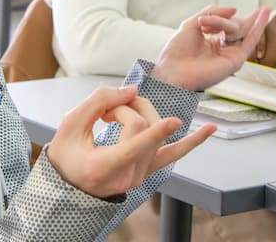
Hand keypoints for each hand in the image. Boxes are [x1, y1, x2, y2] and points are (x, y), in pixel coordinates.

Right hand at [45, 86, 216, 198]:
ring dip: (142, 112)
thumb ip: (98, 102)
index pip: (135, 146)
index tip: (174, 121)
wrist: (69, 184)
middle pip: (141, 128)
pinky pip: (173, 154)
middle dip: (126, 108)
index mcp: (104, 168)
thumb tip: (130, 90)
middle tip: (106, 107)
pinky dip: (192, 142)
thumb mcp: (69, 126)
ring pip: (155, 132)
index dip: (155, 132)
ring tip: (119, 111)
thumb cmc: (66, 156)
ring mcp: (141, 175)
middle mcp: (127, 176)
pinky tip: (209, 130)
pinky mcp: (149, 169)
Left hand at [150, 5, 271, 90]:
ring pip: (239, 30)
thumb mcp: (192, 23)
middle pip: (235, 26)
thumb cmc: (177, 52)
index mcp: (212, 42)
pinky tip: (264, 14)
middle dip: (224, 21)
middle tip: (208, 24)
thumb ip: (213, 13)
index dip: (224, 16)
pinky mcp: (236, 61)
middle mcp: (223, 49)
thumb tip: (234, 9)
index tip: (214, 15)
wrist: (172, 71)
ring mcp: (230, 54)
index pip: (227, 25)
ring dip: (224, 24)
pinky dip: (258, 26)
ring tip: (205, 28)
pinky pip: (250, 41)